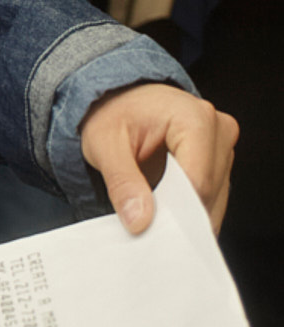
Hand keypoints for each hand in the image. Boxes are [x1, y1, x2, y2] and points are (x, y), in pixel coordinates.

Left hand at [79, 82, 237, 236]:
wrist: (119, 98)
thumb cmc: (113, 114)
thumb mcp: (103, 145)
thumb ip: (122, 182)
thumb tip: (140, 221)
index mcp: (195, 118)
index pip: (197, 182)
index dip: (173, 211)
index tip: (148, 229)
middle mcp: (218, 128)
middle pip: (209, 193)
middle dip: (177, 215)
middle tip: (142, 226)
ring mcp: (222, 144)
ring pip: (214, 199)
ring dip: (184, 215)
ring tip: (149, 214)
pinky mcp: (219, 159)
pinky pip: (212, 196)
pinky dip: (188, 210)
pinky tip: (164, 211)